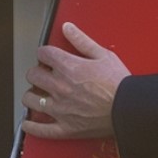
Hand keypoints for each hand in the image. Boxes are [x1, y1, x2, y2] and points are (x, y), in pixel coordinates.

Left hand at [21, 23, 129, 139]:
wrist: (129, 109)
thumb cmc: (119, 84)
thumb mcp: (104, 55)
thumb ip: (82, 41)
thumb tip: (67, 28)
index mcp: (68, 67)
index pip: (43, 53)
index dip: (45, 53)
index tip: (48, 56)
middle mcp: (60, 87)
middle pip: (33, 75)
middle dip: (37, 72)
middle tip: (43, 74)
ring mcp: (60, 109)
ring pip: (30, 100)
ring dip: (32, 95)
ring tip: (38, 94)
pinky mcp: (65, 128)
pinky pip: (41, 129)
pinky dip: (32, 126)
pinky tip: (28, 122)